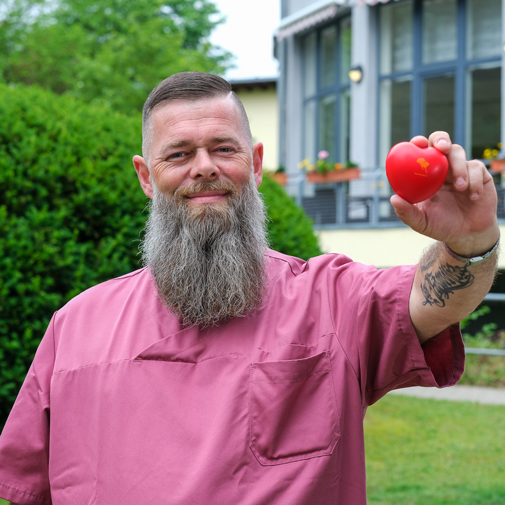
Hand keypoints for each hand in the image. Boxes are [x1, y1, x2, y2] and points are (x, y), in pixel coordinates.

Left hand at [390, 132, 498, 256]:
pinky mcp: (479, 174)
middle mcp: (442, 168)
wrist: (467, 234)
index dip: (418, 143)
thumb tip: (393, 198)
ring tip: (460, 187)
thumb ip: (407, 212)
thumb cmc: (441, 226)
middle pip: (440, 142)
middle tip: (442, 147)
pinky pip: (476, 168)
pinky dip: (474, 181)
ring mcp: (460, 169)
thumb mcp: (421, 222)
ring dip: (459, 168)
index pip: (420, 153)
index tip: (417, 143)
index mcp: (425, 175)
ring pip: (458, 152)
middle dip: (441, 139)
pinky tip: (473, 196)